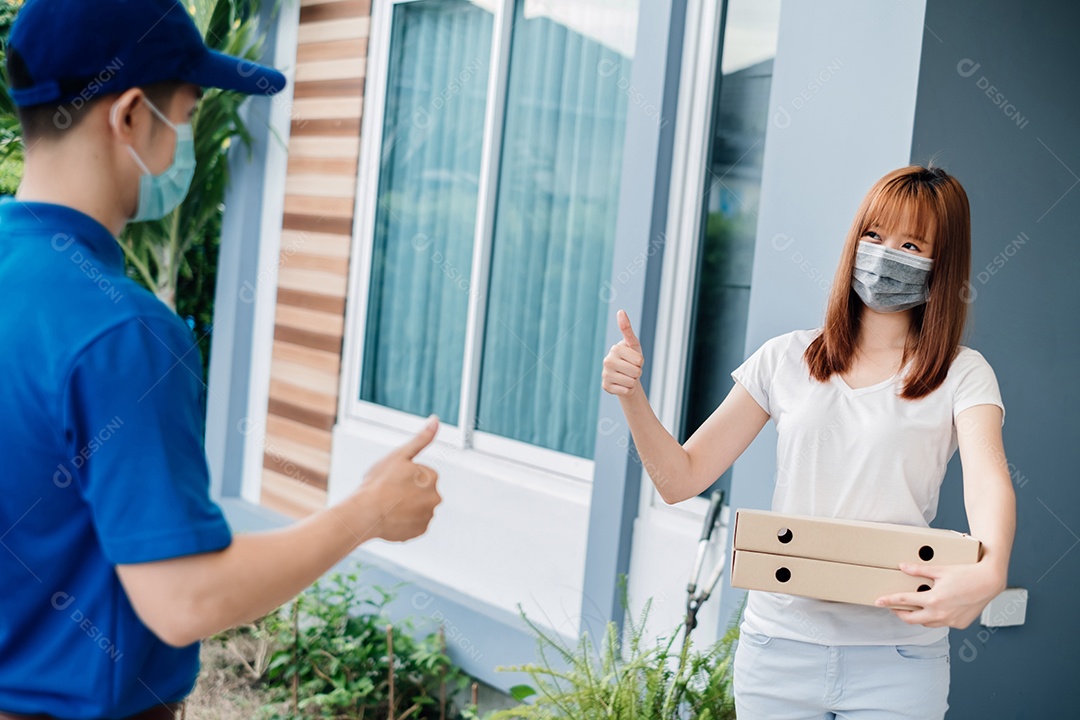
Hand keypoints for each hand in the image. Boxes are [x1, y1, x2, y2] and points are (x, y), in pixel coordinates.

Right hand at [355, 415, 441, 541]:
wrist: (365, 514)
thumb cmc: (378, 482)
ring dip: (406, 507)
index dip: (404, 476)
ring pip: (416, 508)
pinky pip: (413, 524)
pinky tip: (390, 518)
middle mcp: (435, 498)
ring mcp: (428, 516)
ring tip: (388, 506)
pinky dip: (404, 522)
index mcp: (432, 477)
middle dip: (407, 492)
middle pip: (420, 492)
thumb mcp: (399, 455)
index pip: (420, 475)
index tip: (392, 479)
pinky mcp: (420, 532)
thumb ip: (421, 438)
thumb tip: (436, 419)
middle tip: (388, 493)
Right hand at [602, 310, 643, 396]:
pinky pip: (626, 391)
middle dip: (637, 372)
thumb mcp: (632, 343)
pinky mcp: (606, 387)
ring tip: (627, 376)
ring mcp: (605, 375)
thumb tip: (620, 311)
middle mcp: (607, 361)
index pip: (640, 360)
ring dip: (633, 381)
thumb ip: (627, 328)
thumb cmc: (630, 357)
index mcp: (615, 349)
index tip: (634, 359)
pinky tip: (622, 384)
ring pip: (632, 382)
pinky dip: (628, 390)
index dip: (640, 361)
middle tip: (631, 369)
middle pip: (636, 372)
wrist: (624, 374)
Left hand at [873, 560, 1005, 628]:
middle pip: (911, 619)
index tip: (878, 602)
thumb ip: (919, 570)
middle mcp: (940, 613)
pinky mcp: (959, 624)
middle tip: (892, 607)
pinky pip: (941, 623)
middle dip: (899, 614)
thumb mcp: (940, 569)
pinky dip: (934, 618)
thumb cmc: (966, 573)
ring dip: (917, 617)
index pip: (904, 601)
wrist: (990, 582)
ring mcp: (950, 621)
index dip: (888, 601)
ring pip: (926, 623)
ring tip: (911, 608)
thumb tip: (902, 566)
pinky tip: (933, 610)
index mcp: (933, 599)